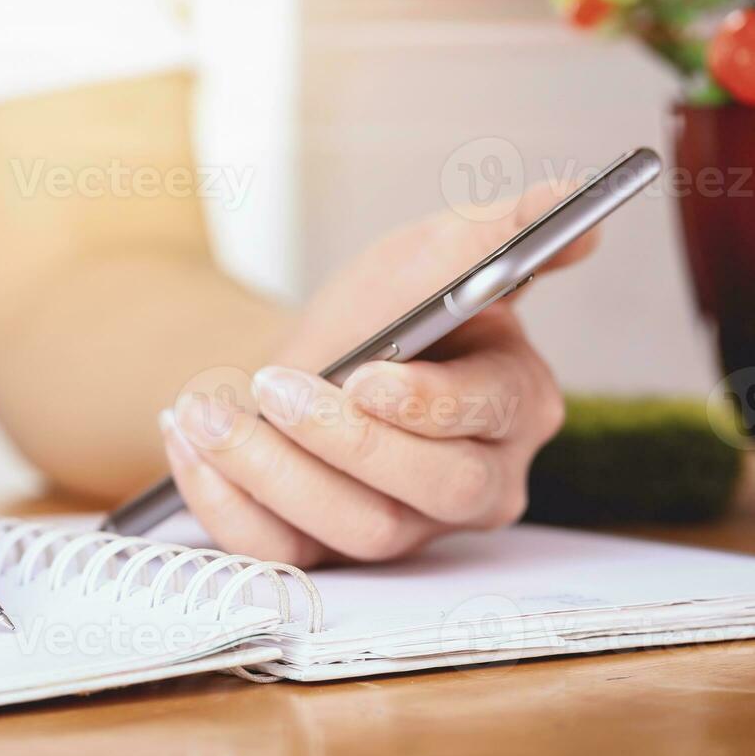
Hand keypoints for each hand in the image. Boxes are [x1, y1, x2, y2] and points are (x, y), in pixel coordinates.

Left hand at [160, 182, 595, 566]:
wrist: (301, 357)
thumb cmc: (379, 313)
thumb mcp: (428, 256)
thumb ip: (494, 231)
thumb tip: (567, 200)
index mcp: (515, 405)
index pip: (491, 417)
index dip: (428, 404)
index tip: (365, 377)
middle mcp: (475, 482)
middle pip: (435, 490)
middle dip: (344, 442)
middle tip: (271, 386)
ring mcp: (405, 527)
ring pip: (358, 532)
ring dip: (269, 470)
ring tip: (205, 410)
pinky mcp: (333, 555)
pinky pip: (281, 552)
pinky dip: (222, 501)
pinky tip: (188, 442)